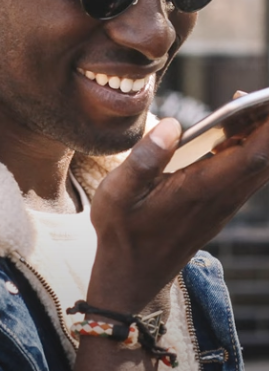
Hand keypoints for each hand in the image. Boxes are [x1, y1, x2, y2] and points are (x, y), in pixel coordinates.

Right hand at [87, 116, 268, 315]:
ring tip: (246, 109)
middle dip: (268, 126)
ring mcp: (220, 208)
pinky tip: (230, 141)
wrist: (130, 274)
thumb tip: (172, 124)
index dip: (268, 128)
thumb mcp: (117, 194)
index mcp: (195, 191)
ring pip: (256, 171)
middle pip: (262, 161)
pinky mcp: (216, 212)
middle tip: (262, 96)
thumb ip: (144, 159)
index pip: (248, 157)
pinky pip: (244, 180)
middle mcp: (217, 200)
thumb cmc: (121, 232)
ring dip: (260, 140)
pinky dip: (248, 155)